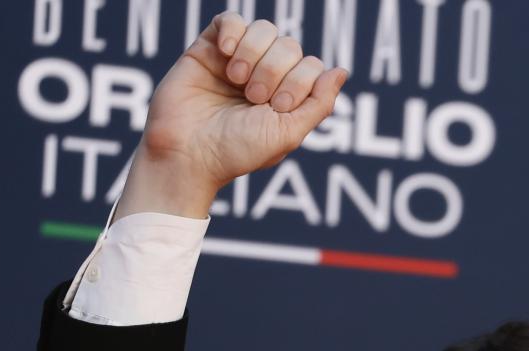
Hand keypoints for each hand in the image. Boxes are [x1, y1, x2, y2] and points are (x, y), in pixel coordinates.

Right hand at [117, 12, 348, 218]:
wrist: (187, 153)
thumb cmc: (237, 151)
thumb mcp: (288, 133)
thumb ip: (319, 103)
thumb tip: (341, 70)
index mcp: (286, 96)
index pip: (311, 66)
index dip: (299, 82)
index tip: (277, 107)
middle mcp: (264, 76)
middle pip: (290, 46)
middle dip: (275, 70)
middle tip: (254, 97)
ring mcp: (236, 61)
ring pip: (264, 30)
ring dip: (255, 53)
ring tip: (237, 80)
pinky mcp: (208, 50)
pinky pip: (230, 19)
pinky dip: (234, 30)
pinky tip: (227, 53)